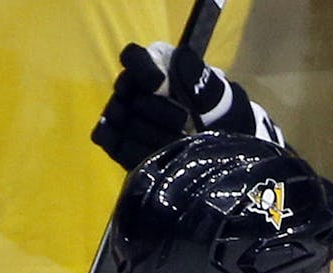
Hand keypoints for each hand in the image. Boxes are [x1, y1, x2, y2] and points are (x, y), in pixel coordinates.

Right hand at [91, 42, 284, 170]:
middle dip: (157, 110)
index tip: (159, 84)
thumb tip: (181, 56)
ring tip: (178, 143)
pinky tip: (156, 156)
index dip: (142, 70)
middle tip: (183, 123)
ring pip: (120, 119)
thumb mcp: (216, 93)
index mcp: (155, 65)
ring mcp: (122, 114)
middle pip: (127, 92)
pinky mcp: (119, 142)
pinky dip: (134, 152)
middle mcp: (132, 87)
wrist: (218, 143)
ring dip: (151, 134)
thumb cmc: (215, 111)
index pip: (134, 58)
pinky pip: (114, 144)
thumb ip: (198, 75)